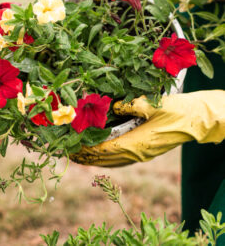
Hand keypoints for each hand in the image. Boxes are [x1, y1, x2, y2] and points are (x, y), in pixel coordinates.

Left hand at [70, 90, 224, 166]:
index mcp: (136, 144)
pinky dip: (106, 158)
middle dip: (86, 156)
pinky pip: (120, 159)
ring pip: (112, 161)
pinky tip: (100, 155)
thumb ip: (131, 105)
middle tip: (68, 152)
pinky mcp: (145, 152)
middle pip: (105, 159)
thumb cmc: (177, 111)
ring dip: (94, 159)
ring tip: (79, 156)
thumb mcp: (153, 104)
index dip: (86, 149)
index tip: (71, 147)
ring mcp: (141, 155)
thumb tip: (113, 105)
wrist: (197, 121)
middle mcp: (137, 153)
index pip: (104, 150)